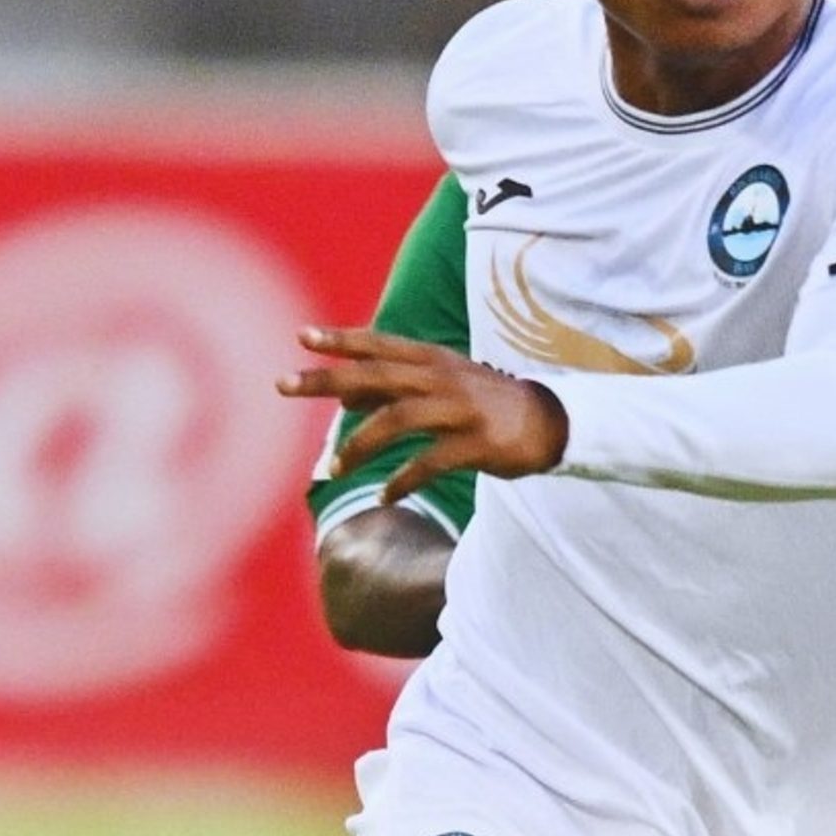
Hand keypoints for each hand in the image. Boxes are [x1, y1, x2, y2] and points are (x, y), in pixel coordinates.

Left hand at [277, 327, 567, 503]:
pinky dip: (401, 482)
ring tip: (333, 469)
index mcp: (434, 361)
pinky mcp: (475, 444)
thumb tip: (344, 398)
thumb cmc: (487, 402)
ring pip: (396, 421)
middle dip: (327, 380)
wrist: (550, 422)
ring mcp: (459, 410)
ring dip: (359, 446)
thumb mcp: (442, 383)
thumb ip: (395, 387)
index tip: (302, 337)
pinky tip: (383, 497)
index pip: (380, 345)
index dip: (341, 340)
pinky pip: (428, 464)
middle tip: (284, 384)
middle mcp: (442, 379)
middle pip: (375, 377)